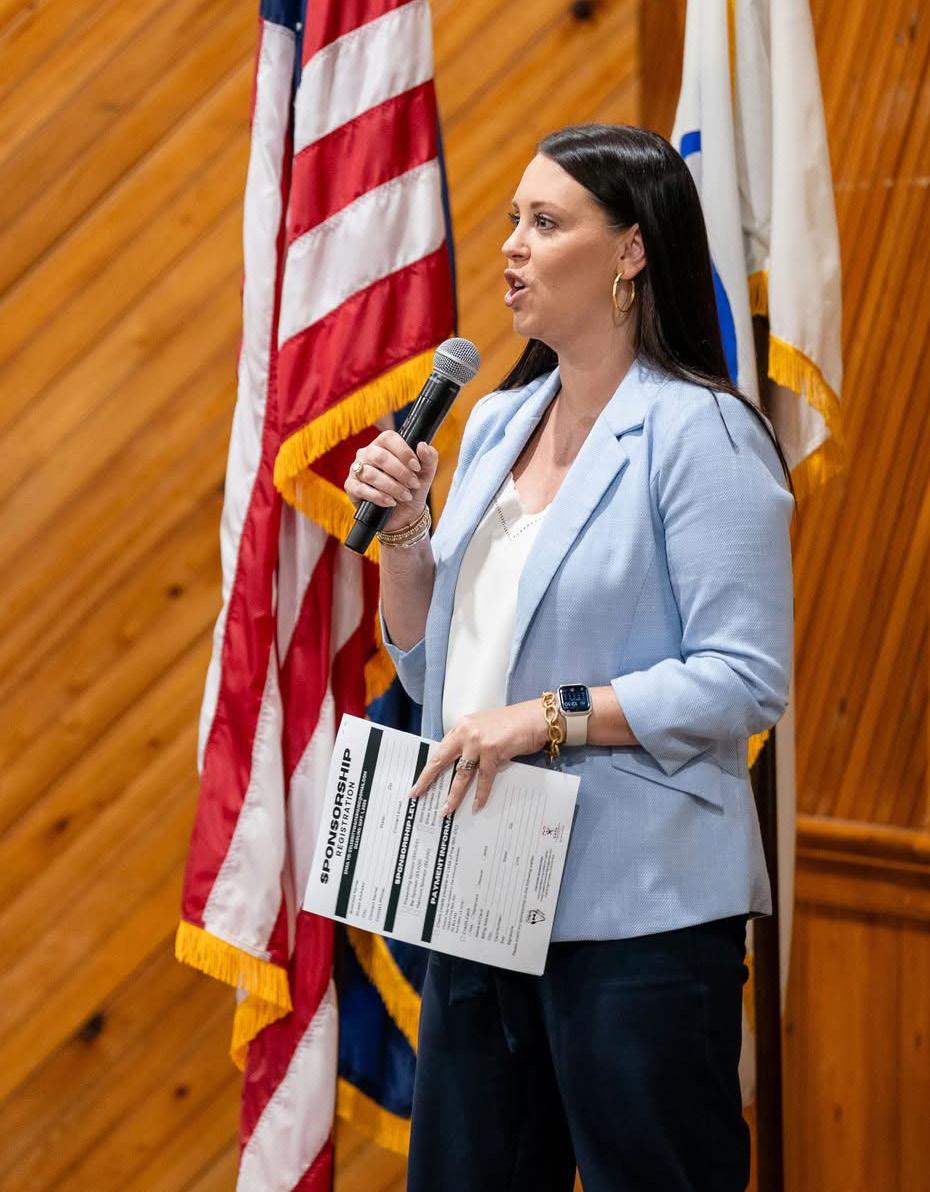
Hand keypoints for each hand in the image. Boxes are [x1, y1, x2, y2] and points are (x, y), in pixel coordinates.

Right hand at [343, 431, 438, 534]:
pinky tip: (391, 502)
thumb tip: (422, 445)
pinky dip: (380, 497)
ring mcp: (357, 469)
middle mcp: (367, 453)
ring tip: (405, 496)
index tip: (416, 467)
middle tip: (413, 485)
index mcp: (383, 444)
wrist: (404, 513)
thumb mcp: (425, 473)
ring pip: (372, 475)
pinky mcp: (351, 487)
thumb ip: (429, 458)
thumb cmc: (412, 488)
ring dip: (393, 487)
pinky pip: (362, 489)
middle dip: (401, 473)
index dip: (404, 452)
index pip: (389, 437)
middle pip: (380, 457)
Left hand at [407, 702, 548, 815]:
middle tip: (417, 793)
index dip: (431, 766)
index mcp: (462, 726)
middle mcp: (466, 733)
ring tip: (446, 810)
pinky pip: (484, 779)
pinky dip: (481, 794)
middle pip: (441, 759)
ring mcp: (478, 742)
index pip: (441, 749)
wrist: (536, 718)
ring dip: (453, 794)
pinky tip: (477, 805)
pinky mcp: (493, 752)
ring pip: (461, 774)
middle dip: (427, 778)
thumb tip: (462, 761)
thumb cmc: (514, 723)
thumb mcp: (485, 727)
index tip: (421, 779)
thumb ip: (471, 741)